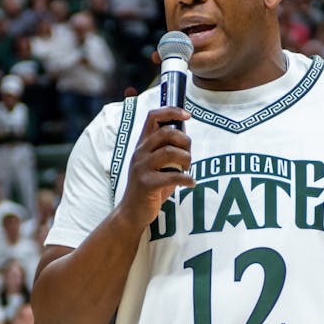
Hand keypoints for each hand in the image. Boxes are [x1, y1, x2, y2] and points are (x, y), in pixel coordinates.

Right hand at [118, 107, 195, 228]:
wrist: (132, 212)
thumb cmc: (149, 186)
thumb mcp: (156, 164)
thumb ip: (167, 148)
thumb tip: (184, 131)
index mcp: (142, 145)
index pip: (153, 117)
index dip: (171, 111)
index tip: (187, 115)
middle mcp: (140, 152)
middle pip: (166, 133)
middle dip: (185, 141)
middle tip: (188, 156)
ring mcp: (142, 168)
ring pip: (170, 152)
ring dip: (186, 160)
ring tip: (187, 170)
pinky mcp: (147, 184)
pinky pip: (173, 176)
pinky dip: (187, 179)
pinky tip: (191, 183)